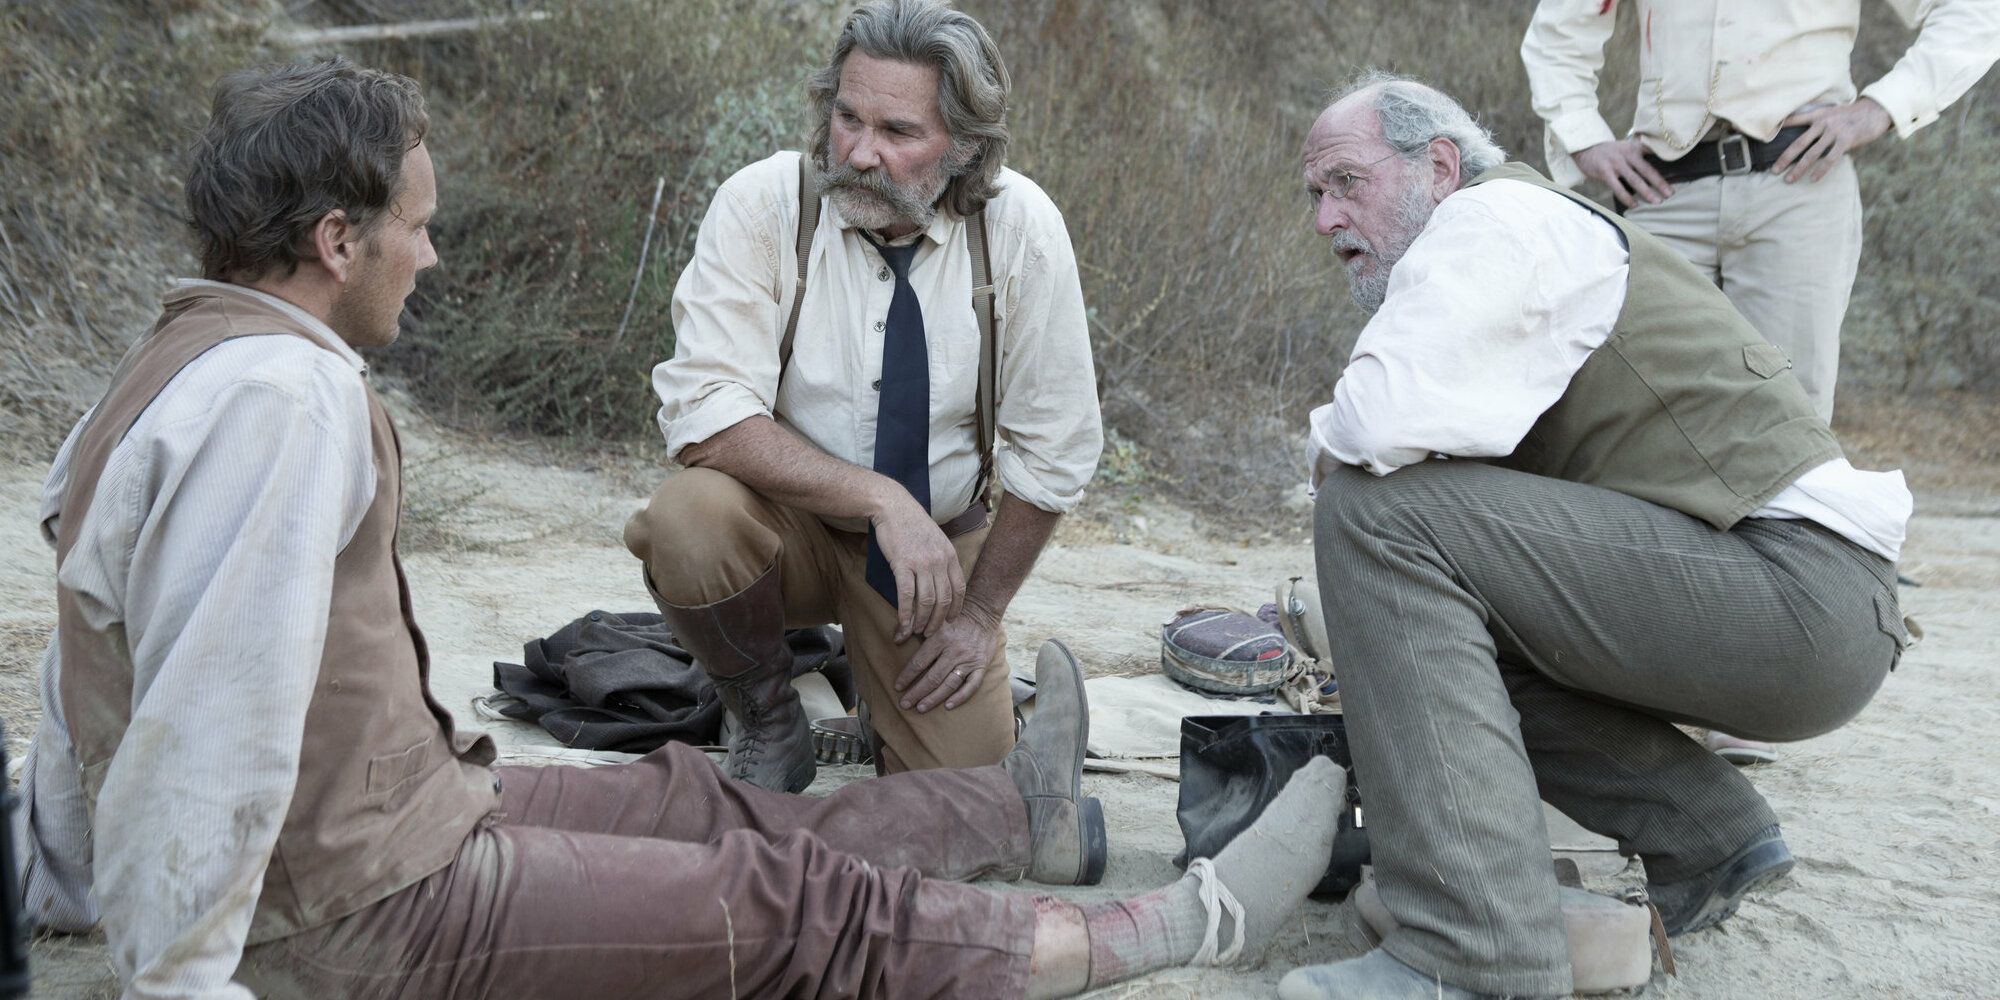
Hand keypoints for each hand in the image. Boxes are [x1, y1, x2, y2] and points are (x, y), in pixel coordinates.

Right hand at [869, 488, 964, 641]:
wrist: (894, 507)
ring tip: (915, 632)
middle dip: (937, 621)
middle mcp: (939, 561)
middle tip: (930, 633)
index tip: (949, 620)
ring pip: (926, 602)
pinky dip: (905, 614)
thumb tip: (942, 580)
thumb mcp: (937, 539)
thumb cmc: (913, 524)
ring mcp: (922, 563)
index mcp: (950, 555)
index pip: (959, 589)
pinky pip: (907, 596)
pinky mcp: (903, 565)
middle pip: (944, 600)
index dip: (956, 609)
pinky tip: (902, 625)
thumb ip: (942, 559)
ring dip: (921, 621)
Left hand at [894, 600, 1001, 712]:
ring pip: (949, 684)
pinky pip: (971, 686)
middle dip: (916, 692)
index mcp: (940, 638)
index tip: (898, 687)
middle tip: (905, 704)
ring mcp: (969, 660)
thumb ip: (912, 628)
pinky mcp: (981, 666)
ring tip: (920, 708)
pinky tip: (948, 706)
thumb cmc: (953, 617)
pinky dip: (960, 697)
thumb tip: (895, 640)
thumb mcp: (932, 618)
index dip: (907, 676)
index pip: (920, 662)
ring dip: (934, 698)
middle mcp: (954, 651)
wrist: (983, 612)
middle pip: (932, 677)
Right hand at [1571, 137, 1672, 207]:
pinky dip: (1626, 197)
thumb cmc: (1610, 151)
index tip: (1679, 165)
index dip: (1666, 157)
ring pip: (1634, 179)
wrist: (1586, 147)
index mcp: (1634, 147)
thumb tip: (1661, 160)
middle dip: (1659, 182)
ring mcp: (1616, 163)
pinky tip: (1634, 204)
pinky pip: (1617, 187)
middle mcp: (1627, 154)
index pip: (1653, 151)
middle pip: (1646, 169)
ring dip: (1646, 191)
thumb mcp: (1626, 146)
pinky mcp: (1605, 172)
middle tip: (1670, 193)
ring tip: (1656, 201)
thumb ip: (1641, 151)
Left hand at [1772, 99, 1891, 182]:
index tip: (1764, 137)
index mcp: (1818, 114)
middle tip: (1774, 171)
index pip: (1794, 120)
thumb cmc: (1853, 115)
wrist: (1876, 111)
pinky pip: (1830, 158)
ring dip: (1799, 168)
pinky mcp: (1846, 140)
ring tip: (1789, 180)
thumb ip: (1819, 123)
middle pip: (1799, 143)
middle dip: (1785, 158)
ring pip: (1812, 153)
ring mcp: (1834, 131)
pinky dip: (1820, 170)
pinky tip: (1813, 179)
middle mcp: (1823, 123)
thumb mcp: (1833, 113)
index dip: (1779, 127)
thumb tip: (1806, 138)